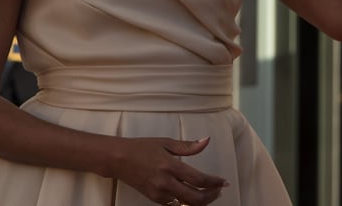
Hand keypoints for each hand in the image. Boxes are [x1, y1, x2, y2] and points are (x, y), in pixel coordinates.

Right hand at [110, 136, 228, 205]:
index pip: (198, 180)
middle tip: (219, 190)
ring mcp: (159, 193)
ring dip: (201, 201)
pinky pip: (175, 204)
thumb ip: (188, 146)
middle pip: (195, 198)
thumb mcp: (165, 142)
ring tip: (209, 193)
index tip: (223, 182)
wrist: (118, 159)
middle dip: (211, 196)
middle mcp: (165, 183)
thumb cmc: (141, 148)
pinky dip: (187, 202)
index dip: (214, 183)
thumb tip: (206, 141)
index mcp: (170, 166)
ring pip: (186, 204)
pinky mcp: (154, 199)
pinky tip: (193, 195)